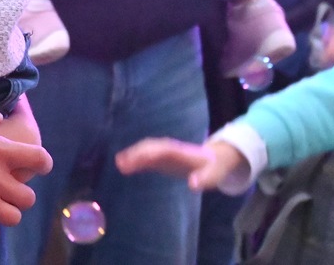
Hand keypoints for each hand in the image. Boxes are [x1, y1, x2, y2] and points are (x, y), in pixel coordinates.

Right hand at [115, 137, 247, 191]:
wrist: (215, 159)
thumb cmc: (214, 167)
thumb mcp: (214, 174)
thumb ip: (204, 179)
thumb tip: (192, 185)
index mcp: (180, 151)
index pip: (162, 149)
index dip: (149, 153)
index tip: (137, 159)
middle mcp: (169, 148)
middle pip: (150, 147)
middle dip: (136, 153)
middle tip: (121, 163)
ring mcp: (163, 153)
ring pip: (145, 150)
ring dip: (132, 154)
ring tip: (118, 163)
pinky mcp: (161, 159)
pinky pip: (145, 157)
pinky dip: (134, 159)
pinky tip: (122, 166)